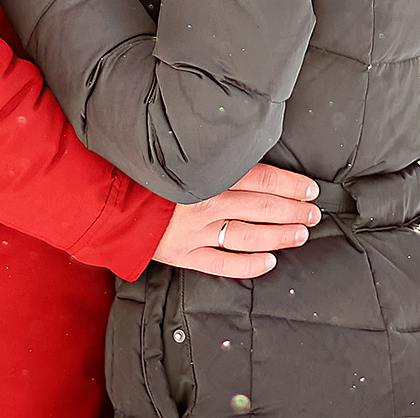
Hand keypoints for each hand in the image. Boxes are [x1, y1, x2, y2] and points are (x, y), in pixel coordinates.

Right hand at [151, 164, 321, 278]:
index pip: (261, 178)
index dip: (290, 184)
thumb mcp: (180, 156)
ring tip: (300, 234)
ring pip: (248, 235)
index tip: (310, 189)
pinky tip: (269, 263)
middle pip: (261, 207)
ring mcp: (195, 232)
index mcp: (208, 175)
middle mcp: (206, 203)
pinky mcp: (183, 255)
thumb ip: (213, 159)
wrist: (106, 200)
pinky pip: (221, 264)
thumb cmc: (145, 173)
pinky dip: (248, 265)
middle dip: (293, 210)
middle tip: (314, 213)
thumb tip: (247, 154)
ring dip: (279, 235)